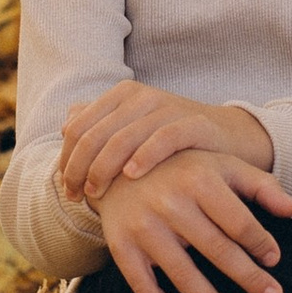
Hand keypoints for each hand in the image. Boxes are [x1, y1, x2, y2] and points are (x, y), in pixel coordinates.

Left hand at [61, 81, 272, 203]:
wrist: (226, 139)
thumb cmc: (170, 141)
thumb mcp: (132, 129)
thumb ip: (99, 125)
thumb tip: (65, 126)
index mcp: (122, 95)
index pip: (79, 127)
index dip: (67, 159)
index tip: (66, 189)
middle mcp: (142, 97)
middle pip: (95, 135)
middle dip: (79, 169)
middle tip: (76, 198)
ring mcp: (168, 108)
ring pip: (122, 138)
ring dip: (103, 170)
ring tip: (96, 194)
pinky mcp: (194, 124)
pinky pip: (164, 138)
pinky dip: (144, 156)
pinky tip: (132, 176)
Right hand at [99, 151, 291, 292]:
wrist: (115, 164)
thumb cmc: (183, 169)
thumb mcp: (221, 165)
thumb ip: (260, 184)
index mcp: (199, 180)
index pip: (238, 221)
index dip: (260, 243)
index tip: (274, 261)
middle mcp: (170, 203)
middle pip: (217, 249)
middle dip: (248, 278)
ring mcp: (144, 227)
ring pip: (183, 273)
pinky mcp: (121, 246)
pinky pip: (142, 285)